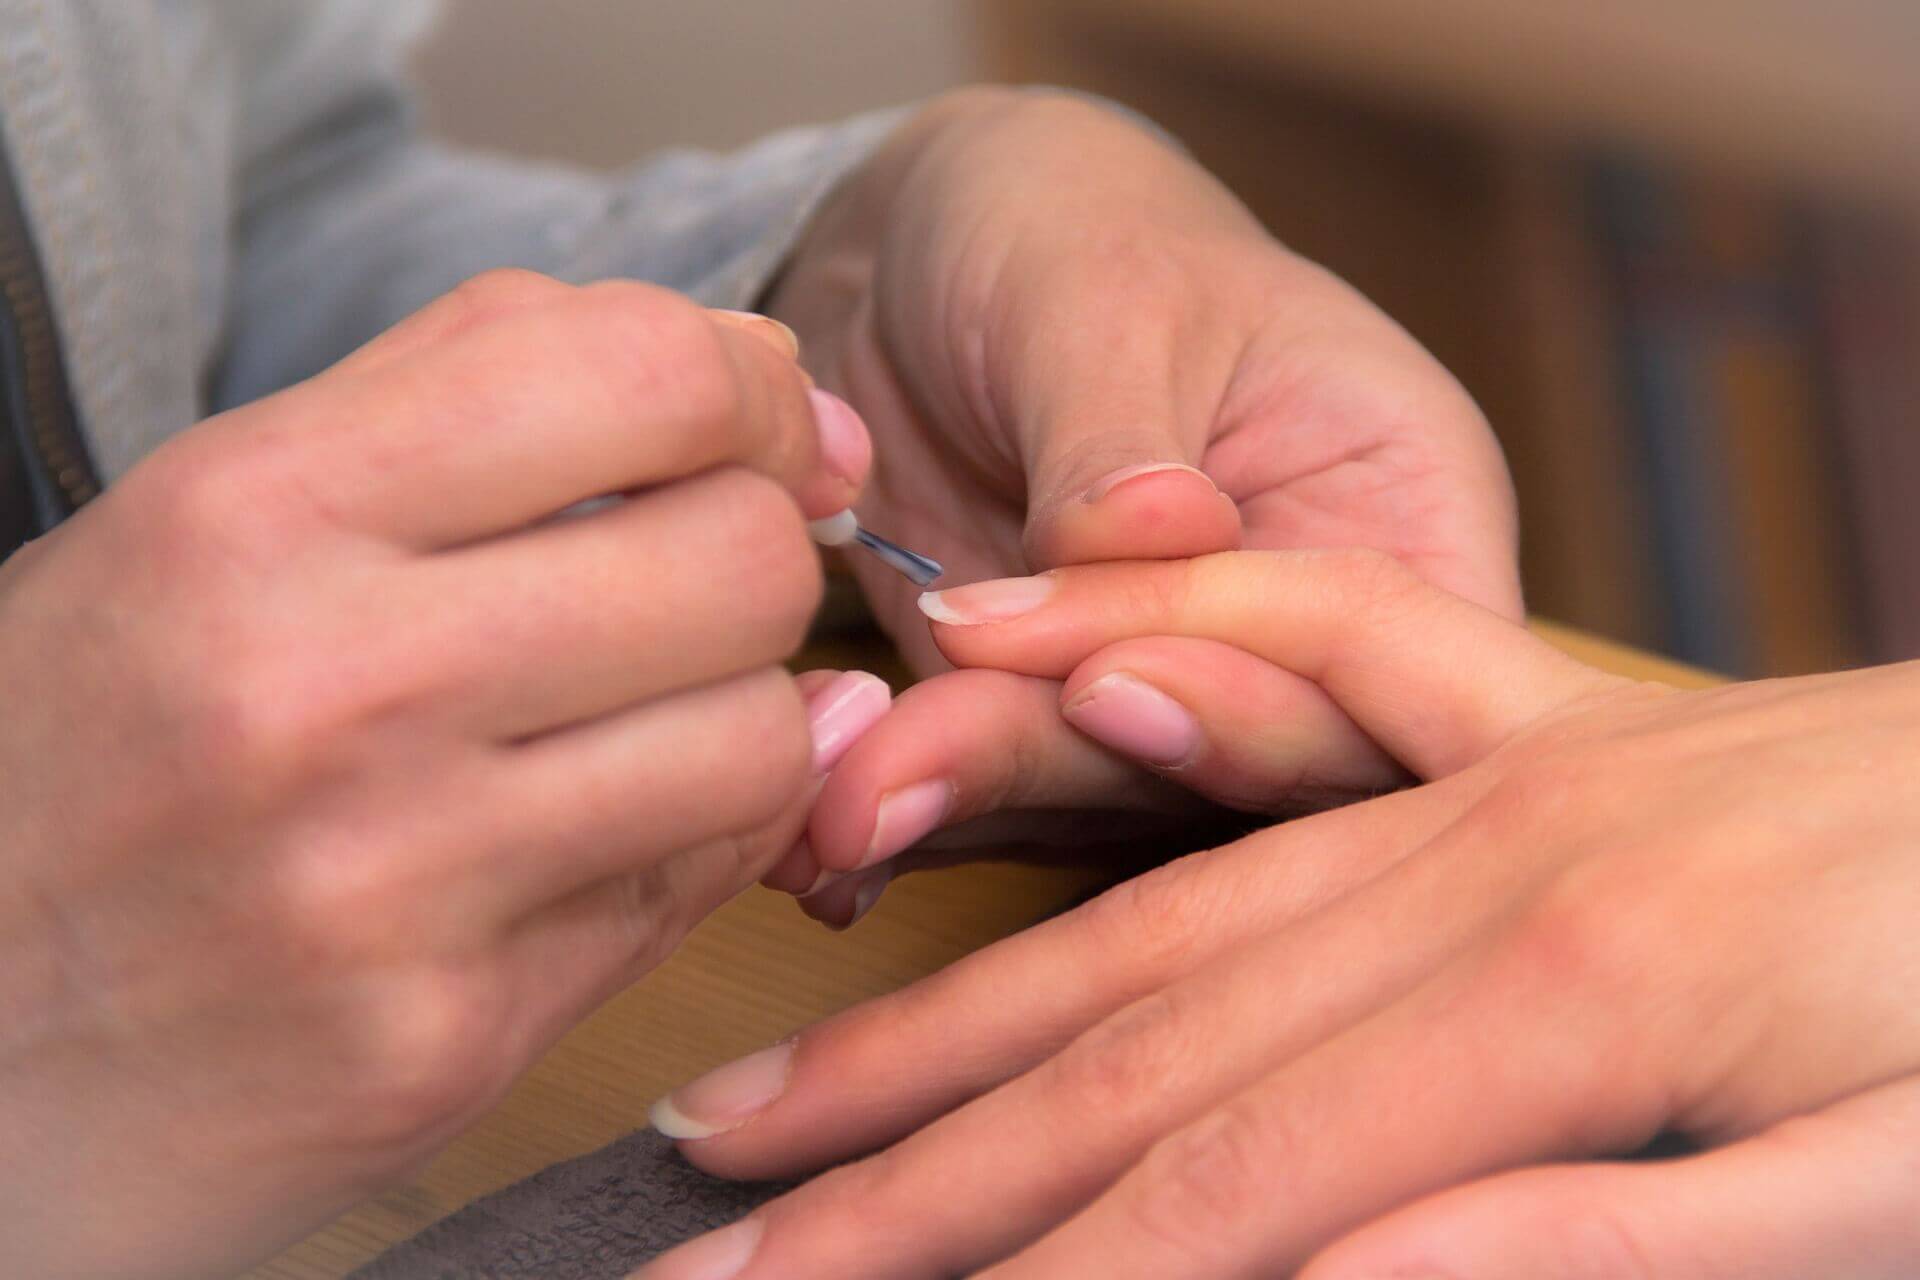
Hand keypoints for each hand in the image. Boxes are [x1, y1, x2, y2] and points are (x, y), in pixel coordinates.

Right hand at [0, 272, 891, 1279]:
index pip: (639, 374)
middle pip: (741, 561)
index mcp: (258, 509)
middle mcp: (328, 688)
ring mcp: (390, 885)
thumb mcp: (212, 517)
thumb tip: (785, 391)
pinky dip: (682, 851)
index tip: (769, 438)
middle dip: (762, 561)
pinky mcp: (442, 1043)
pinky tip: (588, 840)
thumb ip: (472, 395)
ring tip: (641, 722)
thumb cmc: (88, 749)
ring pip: (760, 740)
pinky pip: (691, 897)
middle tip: (697, 590)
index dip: (758, 394)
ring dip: (738, 719)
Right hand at [643, 551, 1919, 1279]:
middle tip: (711, 1238)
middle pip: (1129, 1041)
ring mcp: (1493, 769)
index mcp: (1562, 1003)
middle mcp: (1476, 869)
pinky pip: (1320, 640)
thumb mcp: (1886, 1196)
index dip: (1028, 1279)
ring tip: (768, 1082)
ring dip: (950, 996)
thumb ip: (1607, 1240)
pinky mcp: (1534, 707)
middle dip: (905, 1167)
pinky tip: (1026, 652)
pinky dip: (1162, 649)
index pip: (1224, 1179)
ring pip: (1169, 889)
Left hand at [764, 89, 1517, 896]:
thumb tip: (1161, 531)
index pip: (1394, 658)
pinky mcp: (1057, 730)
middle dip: (1087, 766)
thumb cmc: (1069, 229)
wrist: (930, 263)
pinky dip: (910, 808)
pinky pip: (1003, 796)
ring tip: (838, 800)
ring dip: (969, 797)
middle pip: (1259, 768)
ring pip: (1114, 803)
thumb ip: (1120, 435)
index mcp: (1400, 508)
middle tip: (928, 758)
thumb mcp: (1100, 296)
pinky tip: (818, 835)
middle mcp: (1307, 633)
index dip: (1272, 700)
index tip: (1108, 677)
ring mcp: (1182, 693)